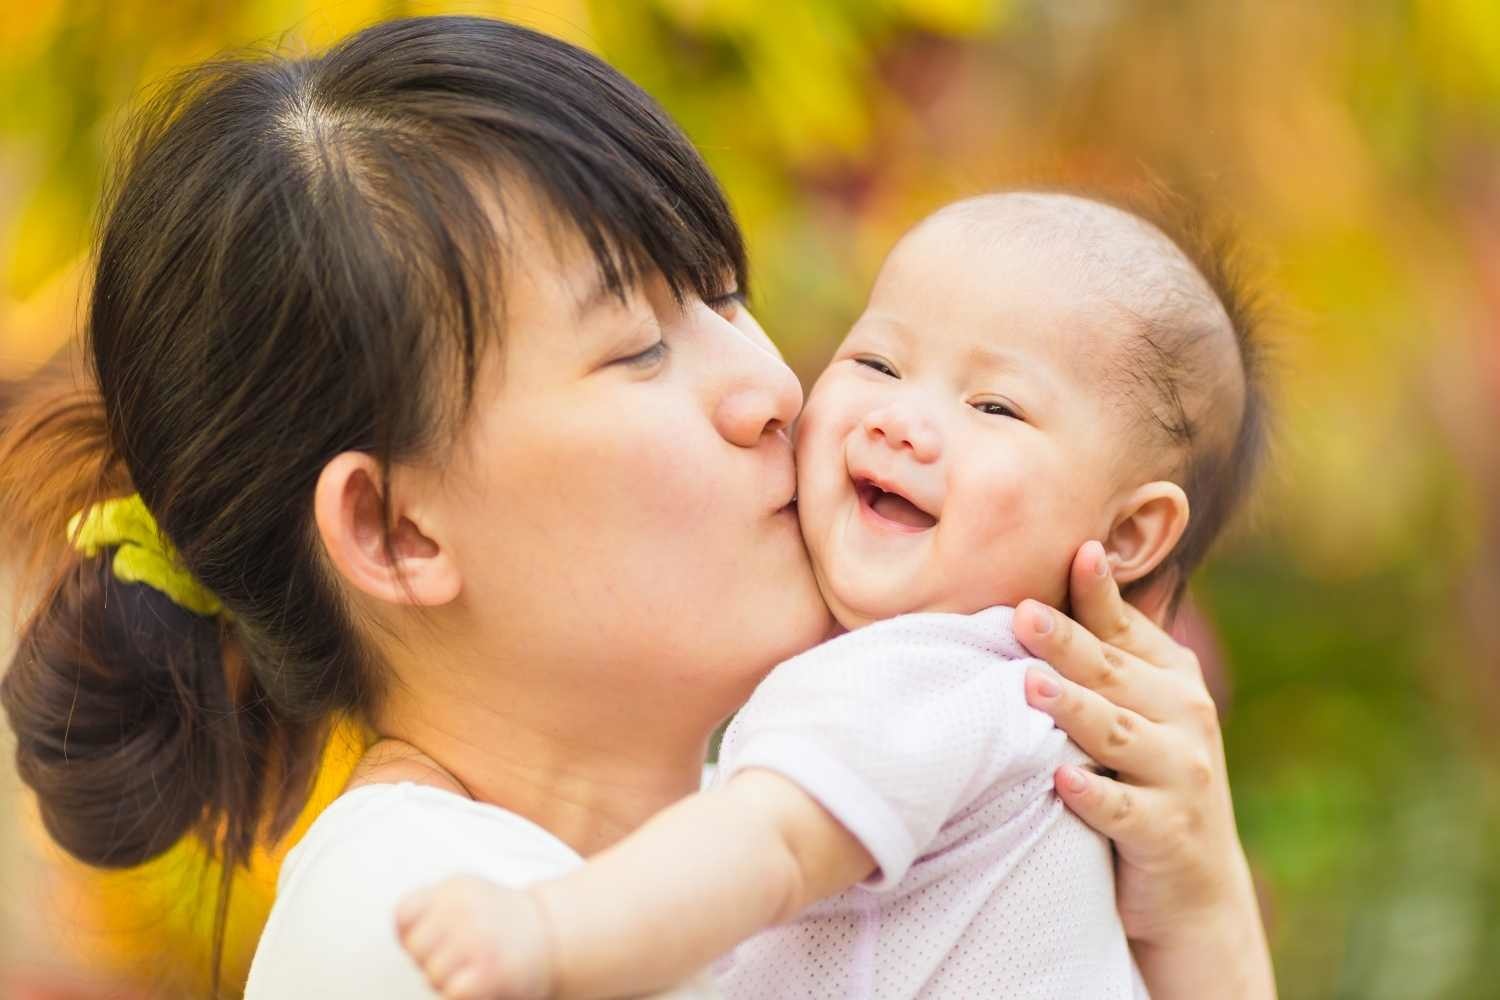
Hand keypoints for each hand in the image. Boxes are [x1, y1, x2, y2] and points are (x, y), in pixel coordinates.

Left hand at [395, 876, 554, 999]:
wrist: (555, 937)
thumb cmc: (506, 922)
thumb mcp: (468, 895)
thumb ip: (432, 906)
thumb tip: (402, 932)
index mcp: (455, 889)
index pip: (403, 916)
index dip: (414, 934)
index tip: (437, 937)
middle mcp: (464, 910)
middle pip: (415, 949)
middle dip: (432, 959)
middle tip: (463, 955)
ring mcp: (476, 941)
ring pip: (431, 974)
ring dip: (449, 980)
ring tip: (476, 966)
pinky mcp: (488, 973)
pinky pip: (451, 992)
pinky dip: (461, 993)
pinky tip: (481, 981)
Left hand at [1013, 540, 1274, 998]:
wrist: (1197, 890)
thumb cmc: (1149, 780)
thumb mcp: (1141, 709)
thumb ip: (1110, 652)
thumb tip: (1071, 565)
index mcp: (1173, 678)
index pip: (1128, 629)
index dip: (1101, 593)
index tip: (1077, 551)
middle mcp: (1186, 718)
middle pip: (1114, 674)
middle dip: (1069, 642)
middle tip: (1023, 614)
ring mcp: (1181, 777)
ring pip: (1118, 735)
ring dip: (1075, 709)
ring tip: (1031, 686)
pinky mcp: (1167, 832)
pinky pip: (1125, 810)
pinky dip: (1095, 795)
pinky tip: (1062, 779)